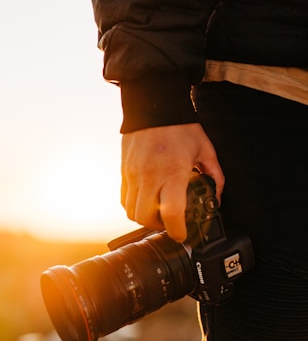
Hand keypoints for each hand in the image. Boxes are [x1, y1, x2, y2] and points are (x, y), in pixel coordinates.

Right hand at [121, 123, 224, 241]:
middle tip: (170, 223)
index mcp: (173, 172)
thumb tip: (217, 196)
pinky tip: (146, 199)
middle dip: (158, 227)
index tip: (182, 234)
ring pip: (131, 211)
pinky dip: (134, 206)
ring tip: (157, 212)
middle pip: (145, 218)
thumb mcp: (205, 149)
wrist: (153, 106)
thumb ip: (215, 175)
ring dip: (144, 218)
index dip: (177, 231)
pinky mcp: (124, 171)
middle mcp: (149, 176)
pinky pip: (124, 199)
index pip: (171, 213)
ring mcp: (133, 174)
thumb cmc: (179, 126)